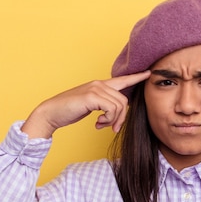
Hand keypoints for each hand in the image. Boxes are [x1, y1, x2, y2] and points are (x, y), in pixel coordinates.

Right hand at [21, 71, 150, 138]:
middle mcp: (99, 84)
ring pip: (119, 106)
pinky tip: (98, 123)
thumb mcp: (91, 107)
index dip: (136, 77)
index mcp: (99, 85)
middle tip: (111, 128)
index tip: (149, 73)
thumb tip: (118, 113)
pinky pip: (112, 109)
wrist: (51, 114)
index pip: (122, 80)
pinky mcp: (92, 96)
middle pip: (124, 101)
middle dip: (121, 118)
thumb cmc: (69, 111)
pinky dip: (108, 119)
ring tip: (102, 125)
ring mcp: (95, 88)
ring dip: (113, 120)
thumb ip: (104, 106)